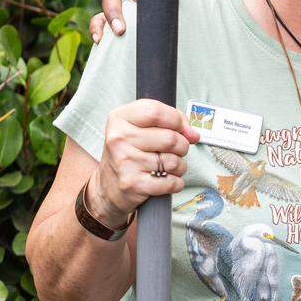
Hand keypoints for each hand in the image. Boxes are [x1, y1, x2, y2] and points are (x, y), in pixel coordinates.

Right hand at [84, 99, 200, 227]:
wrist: (107, 188)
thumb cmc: (130, 153)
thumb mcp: (140, 128)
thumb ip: (170, 121)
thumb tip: (193, 134)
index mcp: (120, 118)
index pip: (157, 112)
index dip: (177, 120)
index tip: (182, 129)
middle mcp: (119, 138)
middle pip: (171, 138)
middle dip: (182, 146)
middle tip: (175, 151)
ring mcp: (124, 161)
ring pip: (174, 161)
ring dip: (179, 166)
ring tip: (168, 166)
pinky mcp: (132, 184)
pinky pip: (171, 182)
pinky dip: (176, 183)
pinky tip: (165, 180)